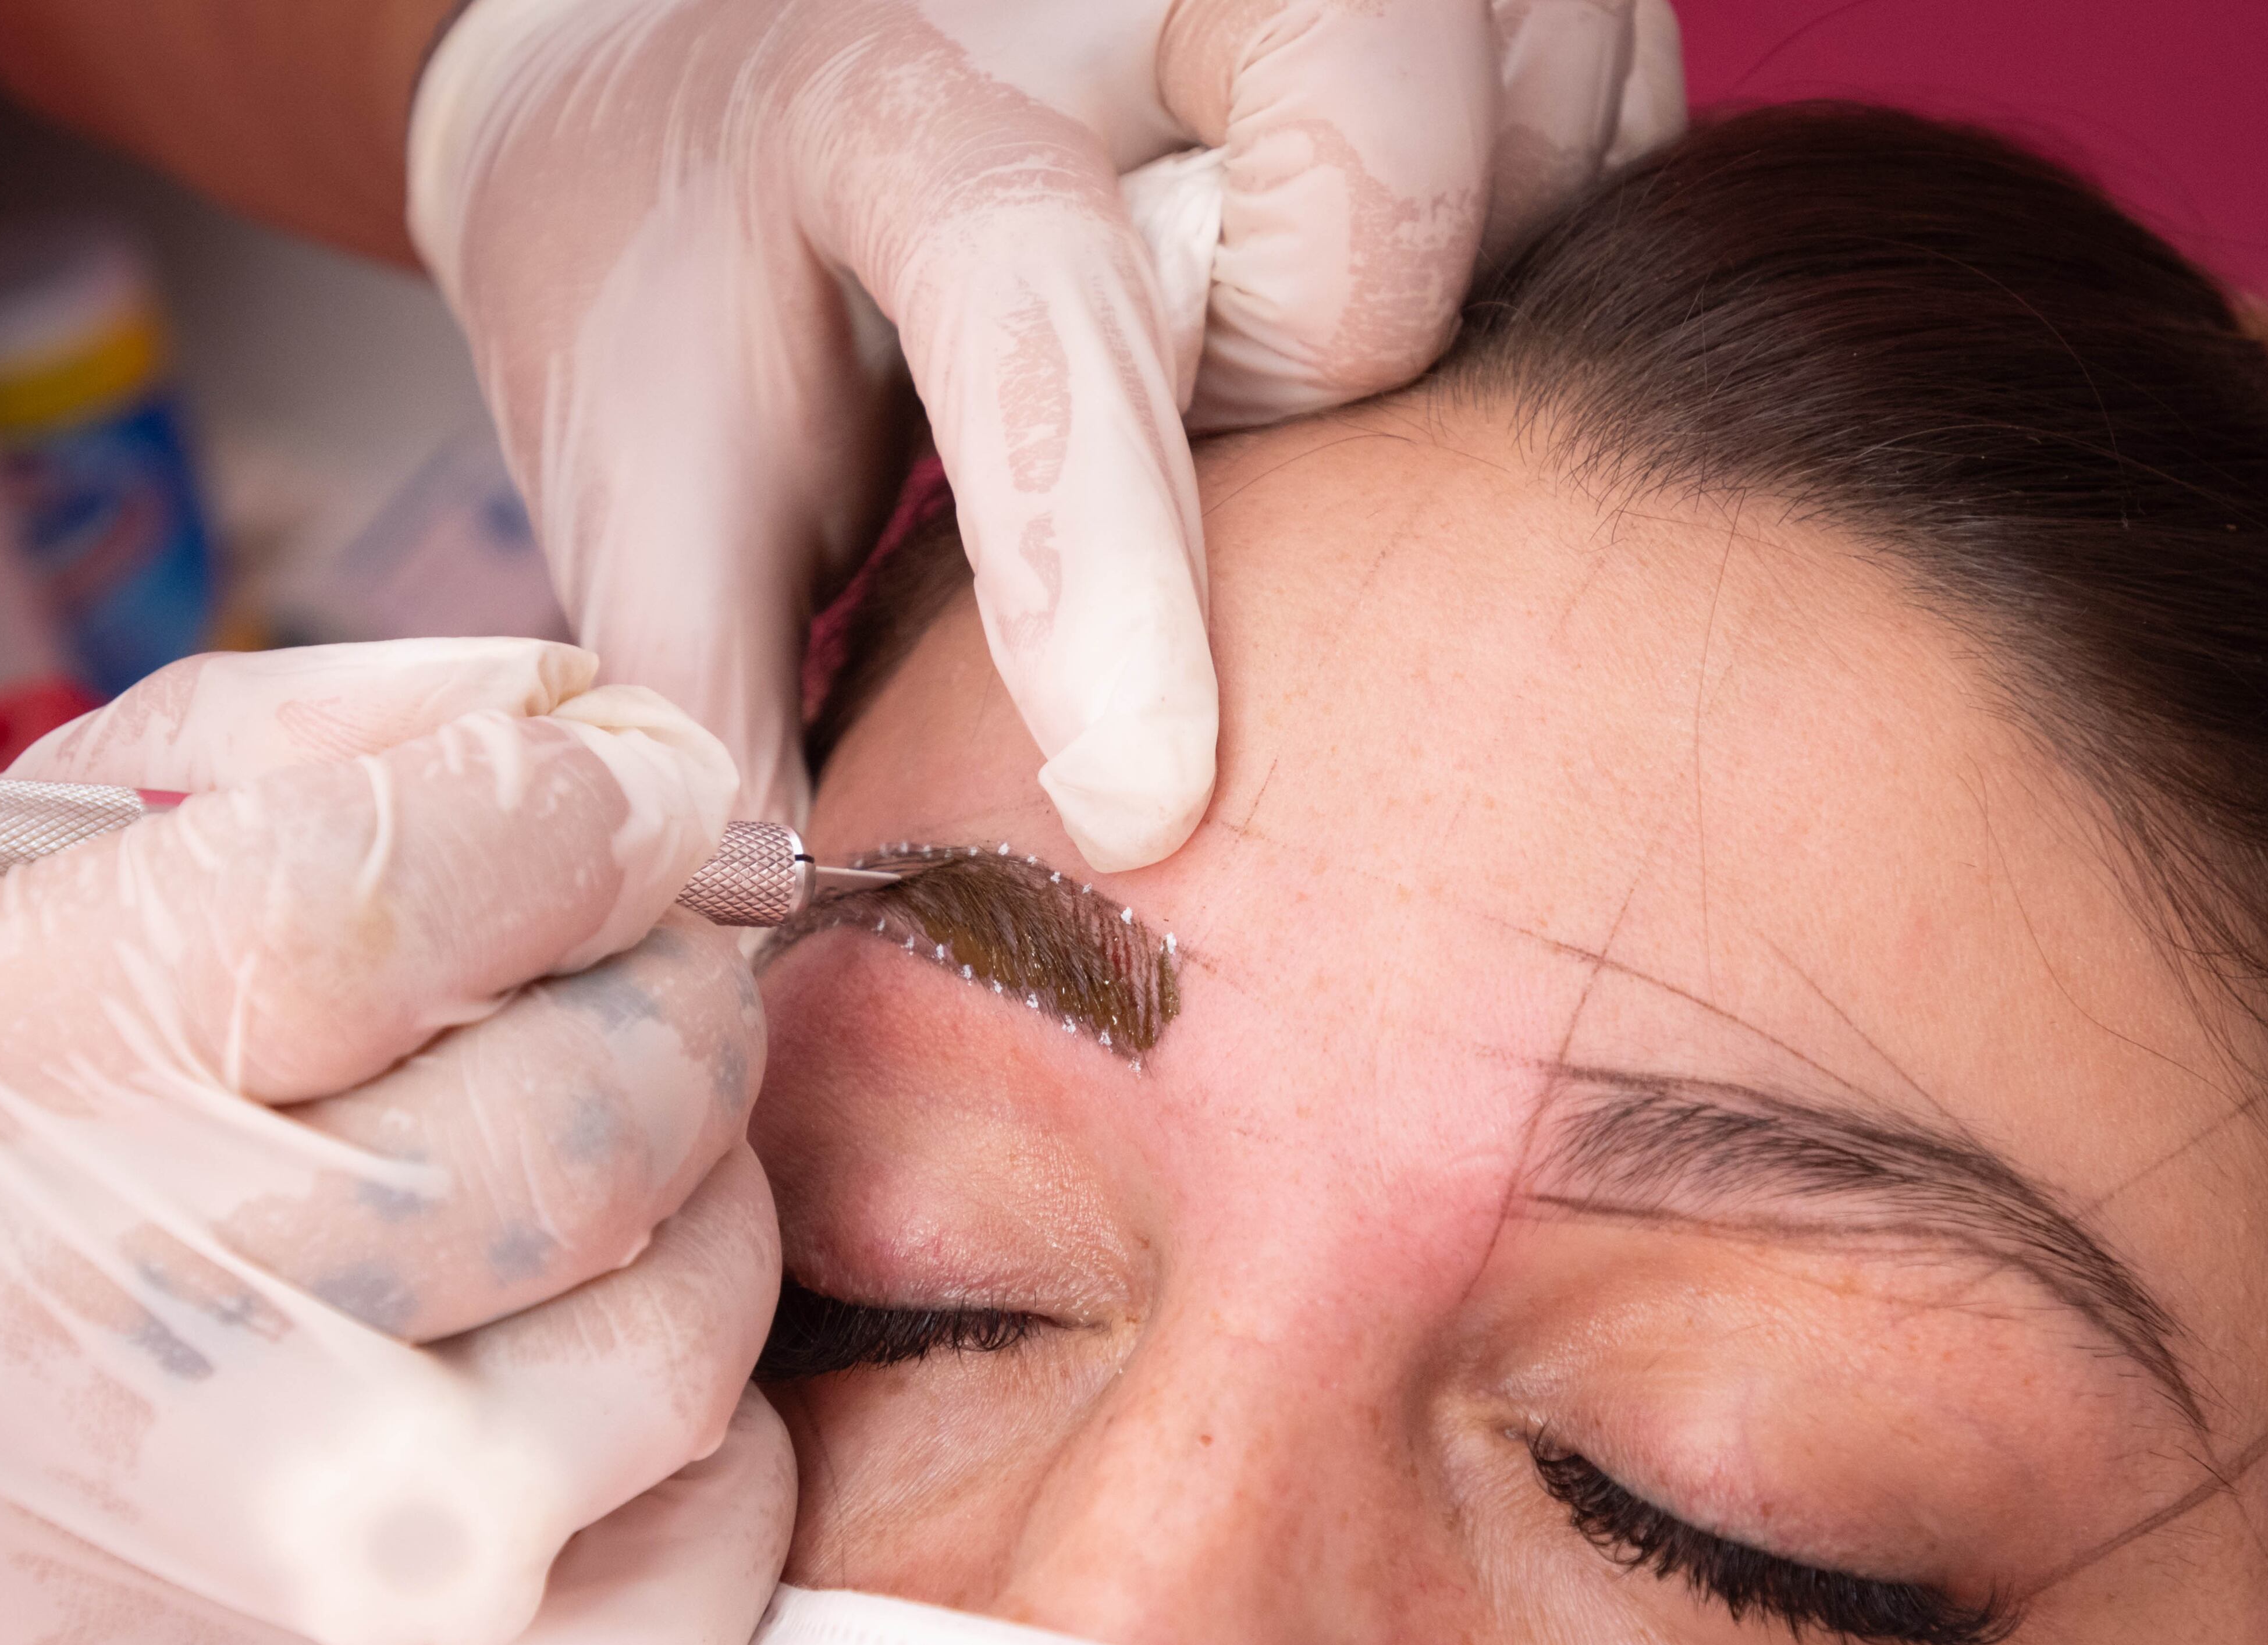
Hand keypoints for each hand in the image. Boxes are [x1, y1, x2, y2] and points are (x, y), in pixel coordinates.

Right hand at [0, 639, 792, 1644]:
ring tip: (560, 1207)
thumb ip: (285, 760)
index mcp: (33, 1088)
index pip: (419, 882)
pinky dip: (682, 1435)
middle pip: (608, 1095)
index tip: (636, 797)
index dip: (586, 806)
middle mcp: (194, 1342)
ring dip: (684, 1215)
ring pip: (695, 1313)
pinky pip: (726, 1522)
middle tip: (611, 1000)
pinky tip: (542, 1393)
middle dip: (662, 1001)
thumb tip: (582, 715)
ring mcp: (346, 1562)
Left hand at [409, 0, 1687, 869]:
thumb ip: (708, 690)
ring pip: (1532, 151)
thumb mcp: (653, 475)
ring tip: (1270, 366)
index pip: (1033, 280)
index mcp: (882, 85)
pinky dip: (1529, 267)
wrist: (740, 57)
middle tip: (1198, 435)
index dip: (1096, 548)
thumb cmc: (706, 288)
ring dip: (1434, 334)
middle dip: (1310, 381)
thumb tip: (778, 933)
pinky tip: (1381, 311)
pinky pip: (1614, 139)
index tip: (1135, 801)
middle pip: (1365, 178)